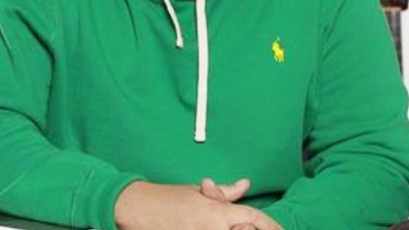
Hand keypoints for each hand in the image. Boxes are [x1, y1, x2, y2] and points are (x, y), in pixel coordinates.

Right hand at [115, 181, 280, 229]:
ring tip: (234, 228)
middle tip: (255, 229)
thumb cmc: (166, 199)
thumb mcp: (195, 193)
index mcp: (217, 212)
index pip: (254, 219)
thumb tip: (245, 184)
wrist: (136, 208)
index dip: (271, 226)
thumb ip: (223, 193)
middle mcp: (213, 228)